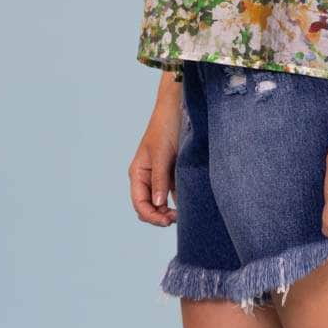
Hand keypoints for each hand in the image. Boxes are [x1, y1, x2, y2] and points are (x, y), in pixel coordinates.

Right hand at [128, 92, 182, 227]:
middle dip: (160, 216)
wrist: (178, 106)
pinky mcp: (173, 171)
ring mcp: (160, 175)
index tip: (167, 221)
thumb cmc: (165, 126)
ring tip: (185, 214)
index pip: (140, 203)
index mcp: (138, 173)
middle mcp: (147, 177)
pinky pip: (174, 191)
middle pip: (149, 206)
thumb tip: (157, 204)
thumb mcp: (161, 154)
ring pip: (162, 202)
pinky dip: (179, 200)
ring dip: (170, 210)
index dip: (151, 216)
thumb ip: (159, 179)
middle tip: (178, 219)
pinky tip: (189, 203)